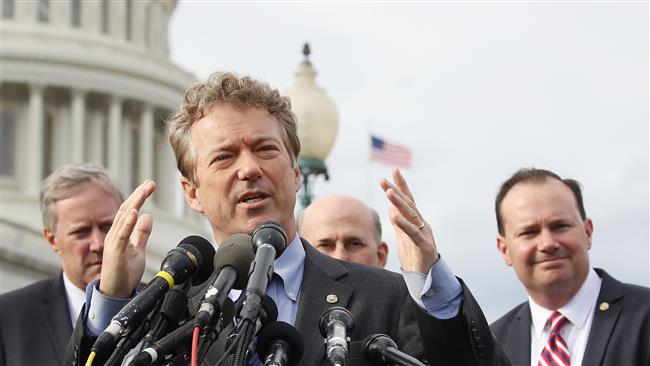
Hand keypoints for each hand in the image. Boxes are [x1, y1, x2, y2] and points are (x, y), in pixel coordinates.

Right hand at [99, 180, 155, 297]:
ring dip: (135, 203)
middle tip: (150, 182)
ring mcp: (113, 243)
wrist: (116, 292)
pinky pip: (121, 235)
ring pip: (124, 218)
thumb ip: (142, 233)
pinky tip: (135, 212)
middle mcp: (114, 235)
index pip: (130, 210)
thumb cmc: (124, 272)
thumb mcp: (138, 249)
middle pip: (127, 210)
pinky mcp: (114, 253)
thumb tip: (148, 216)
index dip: (139, 196)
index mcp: (120, 233)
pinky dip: (128, 222)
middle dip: (139, 194)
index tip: (150, 185)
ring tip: (144, 191)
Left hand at [380, 168, 437, 273]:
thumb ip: (398, 222)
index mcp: (416, 221)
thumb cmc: (415, 256)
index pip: (408, 200)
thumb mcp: (403, 237)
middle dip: (397, 191)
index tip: (394, 170)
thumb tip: (391, 207)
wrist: (425, 277)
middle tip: (384, 180)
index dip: (401, 185)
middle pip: (408, 204)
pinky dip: (404, 224)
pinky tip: (395, 215)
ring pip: (411, 215)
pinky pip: (413, 233)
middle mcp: (422, 224)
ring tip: (389, 192)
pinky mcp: (424, 246)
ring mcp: (424, 234)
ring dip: (400, 203)